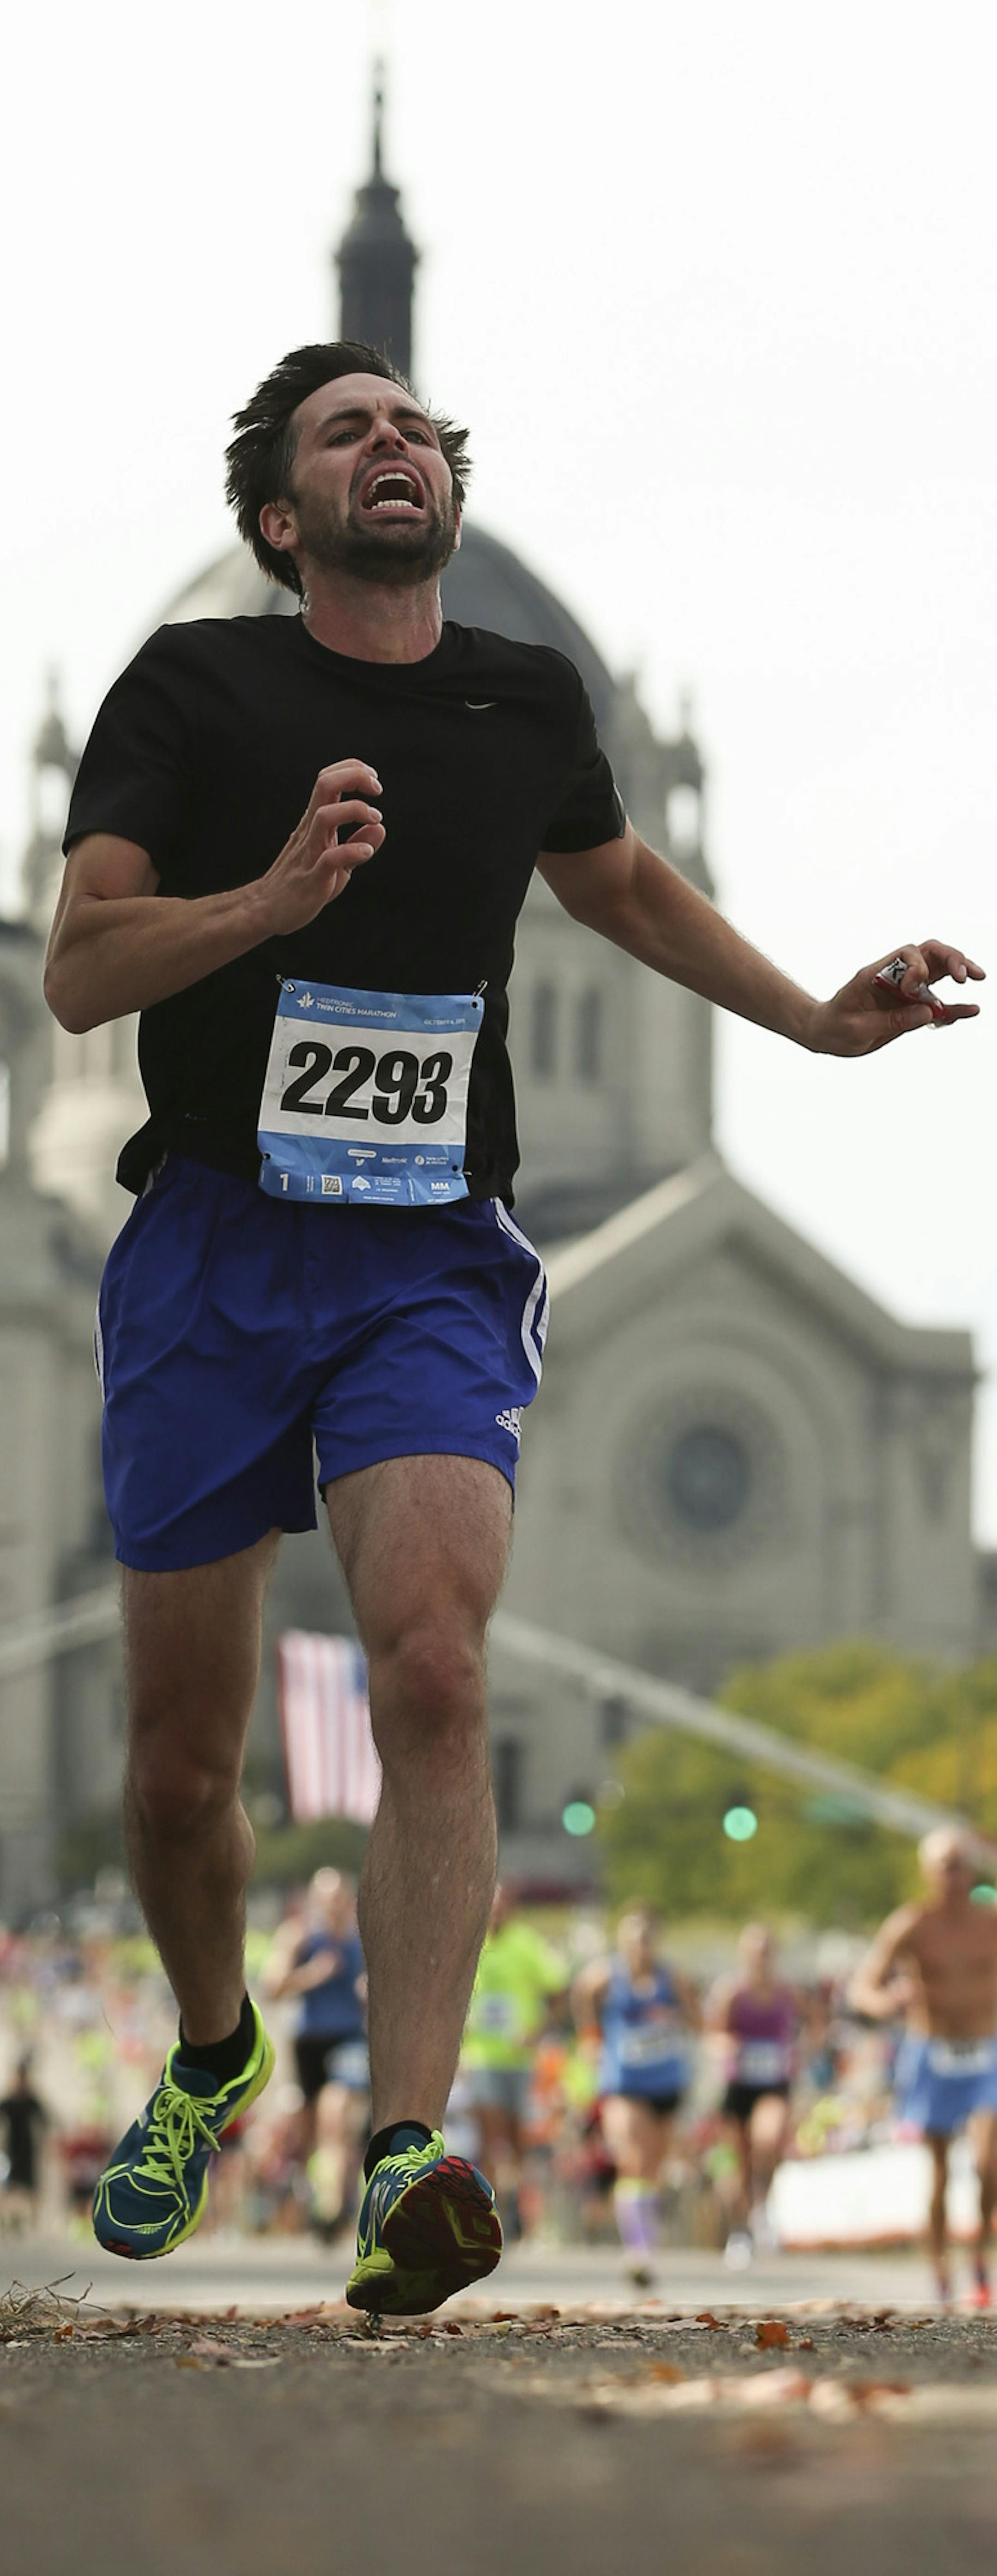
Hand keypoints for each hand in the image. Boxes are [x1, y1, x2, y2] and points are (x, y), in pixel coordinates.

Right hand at [252, 761, 384, 936]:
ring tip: (375, 818)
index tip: (373, 781)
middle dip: (355, 776)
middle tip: (377, 790)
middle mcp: (310, 830)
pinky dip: (352, 851)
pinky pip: (330, 858)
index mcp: (315, 822)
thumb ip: (356, 843)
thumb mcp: (336, 861)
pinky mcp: (312, 877)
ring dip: (355, 810)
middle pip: (325, 785)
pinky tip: (366, 852)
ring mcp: (309, 852)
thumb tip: (379, 827)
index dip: (353, 770)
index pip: (329, 779)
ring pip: (325, 815)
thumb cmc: (301, 883)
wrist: (267, 910)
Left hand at [807, 940, 984, 1056]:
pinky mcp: (912, 1007)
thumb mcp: (858, 1027)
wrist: (826, 1034)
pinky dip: (955, 1005)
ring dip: (959, 971)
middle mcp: (895, 977)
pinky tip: (971, 1010)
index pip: (907, 955)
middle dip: (951, 959)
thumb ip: (893, 1020)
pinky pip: (938, 1002)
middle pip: (929, 954)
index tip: (911, 991)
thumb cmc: (836, 1026)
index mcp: (878, 974)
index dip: (917, 968)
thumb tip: (927, 1011)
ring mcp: (906, 990)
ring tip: (979, 976)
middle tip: (965, 974)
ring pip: (939, 971)